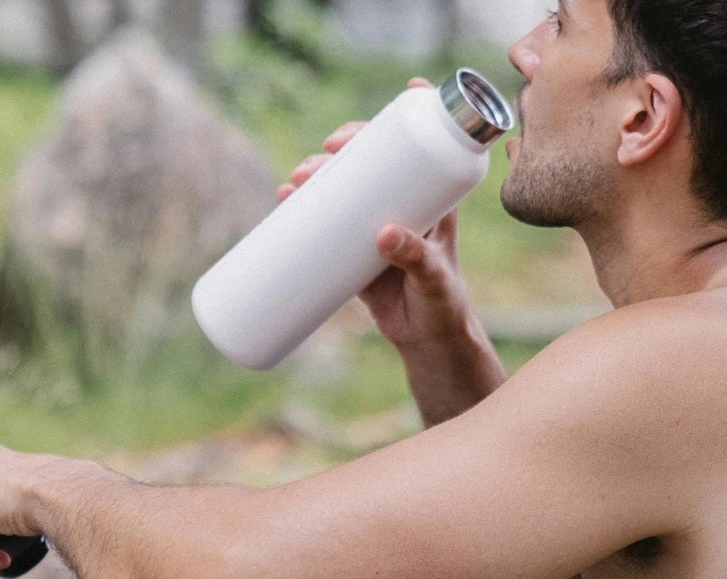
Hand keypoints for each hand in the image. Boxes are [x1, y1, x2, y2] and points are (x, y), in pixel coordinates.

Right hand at [280, 79, 478, 352]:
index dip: (416, 114)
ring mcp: (375, 223)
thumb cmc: (442, 303)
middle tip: (329, 153)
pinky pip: (327, 221)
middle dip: (347, 145)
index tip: (408, 89)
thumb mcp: (433, 277)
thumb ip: (415, 257)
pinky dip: (305, 207)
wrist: (427, 340)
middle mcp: (402, 203)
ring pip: (344, 186)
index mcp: (432, 199)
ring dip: (318, 174)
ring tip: (296, 183)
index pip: (426, 145)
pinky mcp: (354, 248)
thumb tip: (384, 234)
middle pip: (373, 158)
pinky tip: (285, 198)